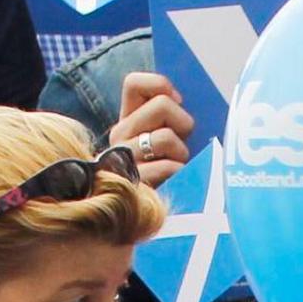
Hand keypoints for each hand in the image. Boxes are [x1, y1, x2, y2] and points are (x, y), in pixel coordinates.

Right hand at [108, 72, 194, 186]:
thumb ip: (165, 118)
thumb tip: (177, 98)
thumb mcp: (163, 141)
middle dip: (182, 123)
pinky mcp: (134, 183)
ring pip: (167, 137)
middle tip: (179, 146)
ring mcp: (123, 159)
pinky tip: (172, 183)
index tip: (176, 102)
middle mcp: (119, 136)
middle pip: (162, 105)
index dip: (160, 86)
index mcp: (126, 121)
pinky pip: (169, 167)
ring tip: (174, 168)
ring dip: (181, 154)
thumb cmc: (164, 175)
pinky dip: (180, 174)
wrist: (145, 218)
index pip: (134, 83)